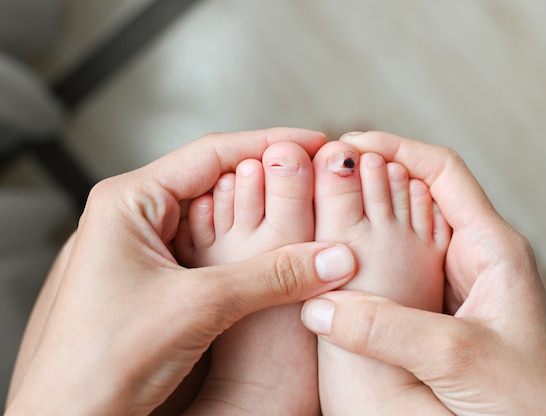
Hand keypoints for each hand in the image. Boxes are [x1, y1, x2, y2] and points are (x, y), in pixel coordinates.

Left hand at [6, 128, 355, 415]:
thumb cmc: (101, 362)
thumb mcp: (199, 306)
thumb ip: (272, 276)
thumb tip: (333, 258)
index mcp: (127, 201)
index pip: (211, 154)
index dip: (270, 144)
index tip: (314, 142)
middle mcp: (131, 217)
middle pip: (214, 181)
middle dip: (268, 178)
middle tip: (317, 178)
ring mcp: (141, 248)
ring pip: (214, 218)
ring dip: (258, 215)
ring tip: (304, 210)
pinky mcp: (153, 277)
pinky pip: (207, 249)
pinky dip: (243, 248)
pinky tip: (272, 252)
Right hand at [301, 131, 545, 414]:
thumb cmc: (534, 404)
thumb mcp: (461, 358)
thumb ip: (389, 330)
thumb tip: (320, 307)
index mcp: (493, 249)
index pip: (443, 172)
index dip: (396, 149)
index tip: (349, 145)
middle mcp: (473, 260)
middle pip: (417, 199)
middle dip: (371, 181)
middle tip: (322, 179)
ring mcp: (454, 288)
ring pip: (404, 239)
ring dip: (365, 224)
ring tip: (321, 217)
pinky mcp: (439, 317)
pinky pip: (398, 278)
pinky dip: (367, 268)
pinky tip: (338, 273)